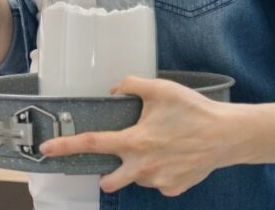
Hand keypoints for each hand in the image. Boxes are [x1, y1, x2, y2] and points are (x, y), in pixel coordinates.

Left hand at [38, 76, 235, 196]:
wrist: (228, 135)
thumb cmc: (194, 110)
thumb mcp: (160, 88)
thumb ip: (131, 84)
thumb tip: (114, 90)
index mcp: (135, 140)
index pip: (92, 143)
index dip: (66, 146)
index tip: (46, 149)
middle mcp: (143, 166)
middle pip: (109, 180)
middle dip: (104, 175)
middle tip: (117, 158)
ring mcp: (159, 181)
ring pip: (136, 178)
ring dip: (138, 167)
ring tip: (159, 148)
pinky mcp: (174, 189)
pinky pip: (158, 182)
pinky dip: (161, 172)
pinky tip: (174, 156)